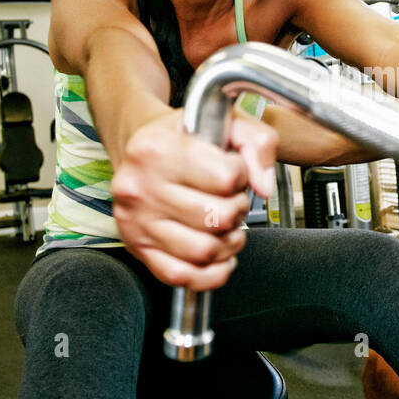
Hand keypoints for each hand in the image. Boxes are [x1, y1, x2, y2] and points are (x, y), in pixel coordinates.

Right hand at [110, 109, 278, 290]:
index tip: (232, 170)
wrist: (143, 147)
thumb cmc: (185, 137)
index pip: (226, 178)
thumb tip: (263, 186)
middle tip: (231, 199)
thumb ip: (257, 144)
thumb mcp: (226, 121)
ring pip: (204, 251)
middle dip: (237, 210)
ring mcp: (136, 221)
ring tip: (225, 224)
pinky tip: (219, 254)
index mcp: (157, 149)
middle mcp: (140, 186)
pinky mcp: (137, 247)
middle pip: (217, 217)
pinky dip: (211, 273)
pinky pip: (182, 277)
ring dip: (228, 242)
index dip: (241, 176)